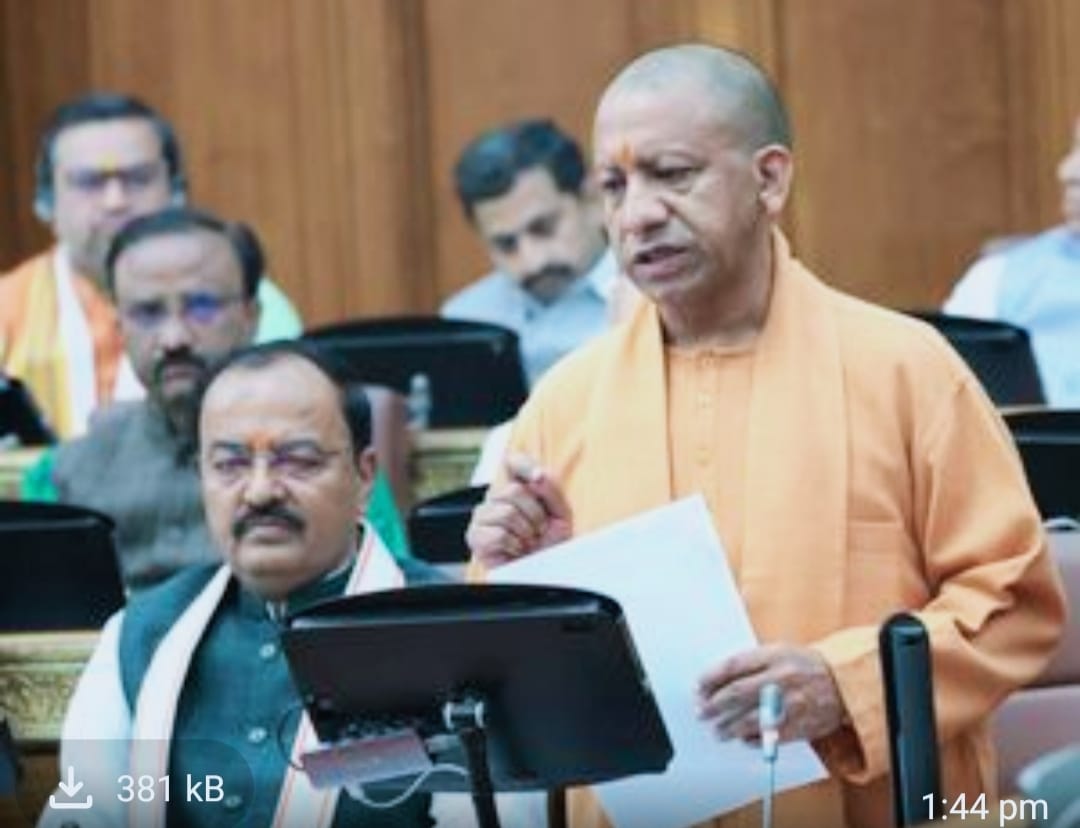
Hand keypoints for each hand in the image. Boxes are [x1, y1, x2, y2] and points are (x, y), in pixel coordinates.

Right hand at [466, 453, 572, 568]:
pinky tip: (515, 550)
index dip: (524, 464)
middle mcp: (495, 497)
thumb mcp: (560, 513)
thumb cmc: (549, 541)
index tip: (538, 478)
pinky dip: (515, 545)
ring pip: (507, 512)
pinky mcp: (475, 536)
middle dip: (535, 514)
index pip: (512, 461)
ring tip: (528, 541)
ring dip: (526, 532)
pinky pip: (499, 534)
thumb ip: (551, 489)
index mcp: (516, 486)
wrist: (542, 570)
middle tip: (539, 530)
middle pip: (513, 490)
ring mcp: (482, 516)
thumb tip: (536, 477)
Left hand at [697, 644, 846, 743]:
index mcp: (774, 656)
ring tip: (718, 731)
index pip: (733, 666)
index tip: (699, 687)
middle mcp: (781, 679)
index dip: (711, 678)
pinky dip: (751, 739)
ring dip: (728, 727)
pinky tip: (741, 738)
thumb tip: (718, 680)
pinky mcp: (799, 725)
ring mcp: (790, 703)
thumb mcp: (779, 652)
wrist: (844, 683)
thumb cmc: (806, 665)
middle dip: (714, 704)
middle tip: (702, 711)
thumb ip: (751, 664)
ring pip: (749, 719)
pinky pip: (768, 736)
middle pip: (737, 693)